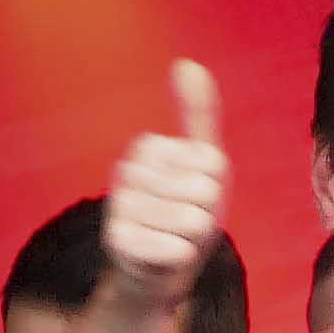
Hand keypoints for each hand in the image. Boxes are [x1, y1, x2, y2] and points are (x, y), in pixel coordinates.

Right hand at [104, 60, 228, 308]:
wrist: (156, 271)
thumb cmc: (184, 214)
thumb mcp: (204, 164)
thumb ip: (199, 114)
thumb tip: (187, 62)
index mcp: (149, 148)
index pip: (213, 166)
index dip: (215, 189)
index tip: (194, 198)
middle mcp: (127, 171)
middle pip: (205, 192)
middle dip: (206, 216)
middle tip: (183, 224)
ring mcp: (119, 206)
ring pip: (194, 222)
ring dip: (193, 240)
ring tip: (172, 239)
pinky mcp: (118, 242)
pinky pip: (177, 250)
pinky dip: (180, 259)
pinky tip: (162, 256)